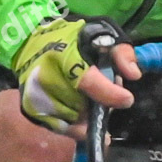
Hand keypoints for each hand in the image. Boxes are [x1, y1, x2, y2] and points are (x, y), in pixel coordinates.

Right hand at [13, 16, 139, 131]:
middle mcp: (45, 78)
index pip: (88, 81)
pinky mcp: (31, 109)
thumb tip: (133, 74)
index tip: (127, 99)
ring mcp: (36, 96)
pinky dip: (76, 127)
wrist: (28, 42)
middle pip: (84, 106)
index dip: (110, 94)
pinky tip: (85, 121)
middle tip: (107, 95)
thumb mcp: (99, 34)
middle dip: (101, 104)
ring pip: (75, 119)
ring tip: (91, 100)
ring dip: (88, 115)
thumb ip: (120, 52)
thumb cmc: (69, 38)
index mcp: (62, 55)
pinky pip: (62, 128)